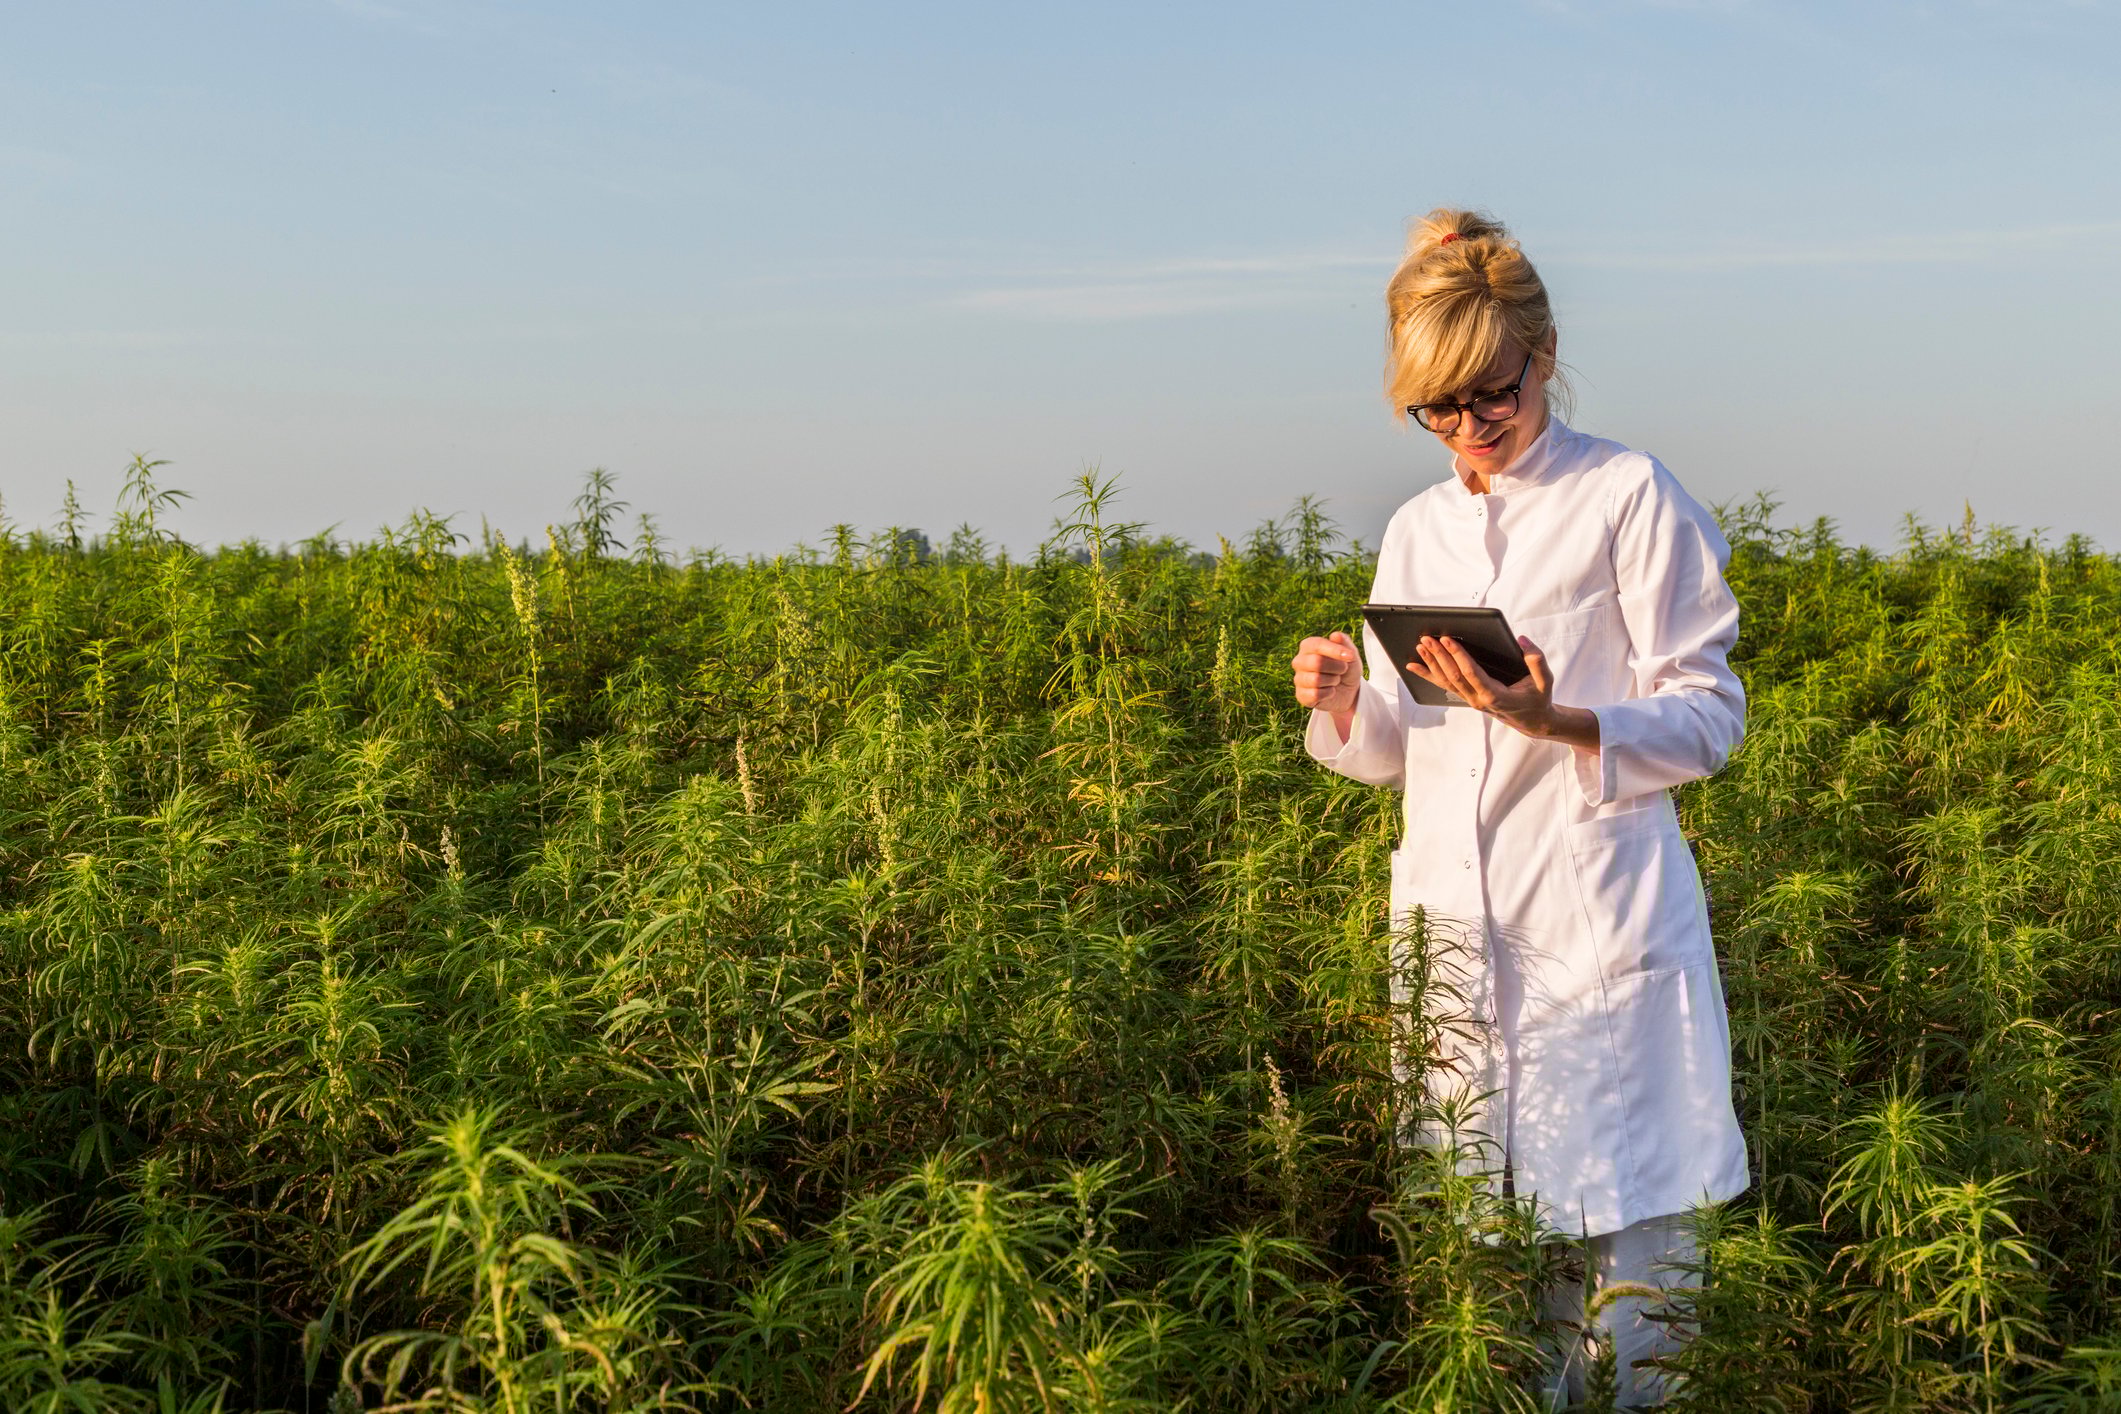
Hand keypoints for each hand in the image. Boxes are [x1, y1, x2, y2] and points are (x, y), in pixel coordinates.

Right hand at [1291, 631, 1361, 715]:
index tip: (1350, 656)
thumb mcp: (1351, 655)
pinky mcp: (1301, 696)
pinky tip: (1329, 691)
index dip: (1335, 650)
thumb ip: (1344, 643)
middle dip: (1337, 667)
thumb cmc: (1347, 669)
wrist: (1349, 692)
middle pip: (1316, 662)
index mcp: (1308, 646)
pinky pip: (1315, 695)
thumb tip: (1335, 635)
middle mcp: (1299, 661)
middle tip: (1343, 670)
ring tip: (1335, 680)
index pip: (1317, 645)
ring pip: (1316, 680)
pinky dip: (1328, 693)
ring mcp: (1299, 679)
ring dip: (1333, 681)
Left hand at [1406, 633, 1599, 747]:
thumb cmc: (1538, 699)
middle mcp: (1479, 699)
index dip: (1458, 656)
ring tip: (1420, 646)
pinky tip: (1414, 665)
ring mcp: (1471, 700)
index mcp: (1496, 695)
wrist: (1532, 722)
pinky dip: (1428, 675)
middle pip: (1454, 676)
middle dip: (1440, 656)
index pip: (1472, 673)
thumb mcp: (1545, 681)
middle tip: (1428, 638)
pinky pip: (1445, 686)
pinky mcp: (1467, 697)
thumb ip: (1537, 661)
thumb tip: (1522, 641)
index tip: (1447, 640)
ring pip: (1446, 681)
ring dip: (1432, 663)